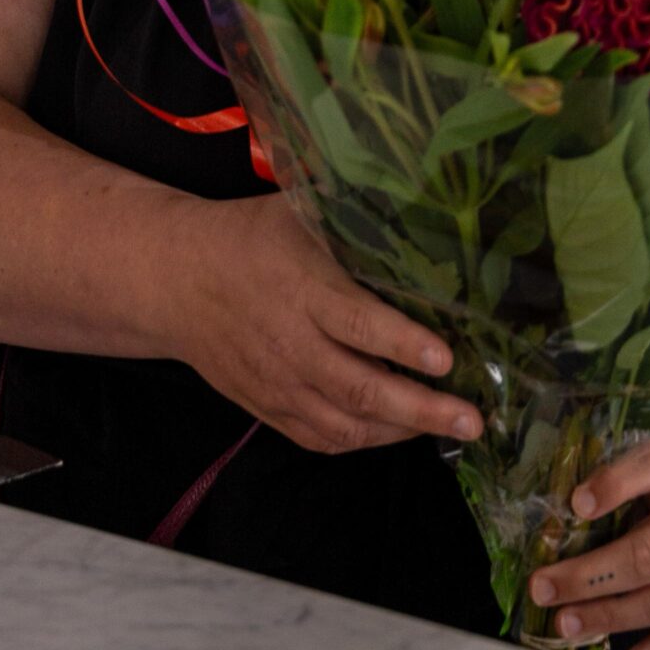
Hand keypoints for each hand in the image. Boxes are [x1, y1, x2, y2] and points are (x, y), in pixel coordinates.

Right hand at [160, 192, 483, 456]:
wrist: (176, 280)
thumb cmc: (249, 238)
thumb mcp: (297, 213)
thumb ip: (352, 222)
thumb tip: (420, 209)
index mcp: (302, 290)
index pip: (358, 325)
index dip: (404, 344)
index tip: (446, 358)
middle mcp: (290, 345)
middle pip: (360, 388)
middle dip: (421, 408)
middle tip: (472, 417)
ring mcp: (277, 384)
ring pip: (343, 425)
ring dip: (399, 431)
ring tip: (448, 425)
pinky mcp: (266, 408)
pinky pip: (319, 438)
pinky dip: (362, 440)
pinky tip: (397, 431)